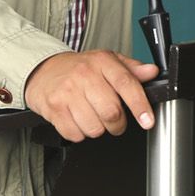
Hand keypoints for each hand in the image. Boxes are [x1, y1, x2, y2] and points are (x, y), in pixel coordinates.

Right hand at [23, 50, 158, 142]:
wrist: (42, 70)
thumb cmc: (78, 68)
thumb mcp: (107, 61)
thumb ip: (131, 69)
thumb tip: (152, 72)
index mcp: (102, 62)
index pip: (127, 84)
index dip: (140, 105)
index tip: (147, 121)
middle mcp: (84, 75)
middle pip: (112, 112)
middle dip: (118, 124)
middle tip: (115, 121)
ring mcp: (67, 92)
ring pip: (94, 127)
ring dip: (97, 129)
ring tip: (92, 116)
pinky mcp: (54, 108)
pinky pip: (75, 134)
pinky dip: (80, 133)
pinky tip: (77, 119)